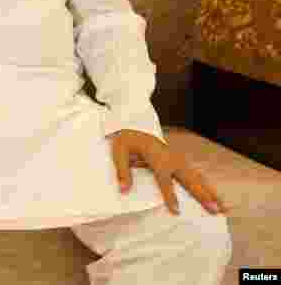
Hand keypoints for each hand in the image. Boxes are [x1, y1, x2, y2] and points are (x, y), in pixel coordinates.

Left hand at [109, 129, 225, 215]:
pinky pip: (197, 176)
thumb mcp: (118, 152)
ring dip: (212, 193)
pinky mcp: (181, 163)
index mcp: (157, 159)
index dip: (170, 196)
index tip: (176, 212)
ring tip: (224, 208)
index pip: (165, 180)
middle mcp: (172, 160)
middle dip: (203, 196)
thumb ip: (122, 171)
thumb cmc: (127, 142)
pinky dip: (208, 188)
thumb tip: (123, 190)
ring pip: (198, 179)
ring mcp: (179, 161)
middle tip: (215, 211)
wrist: (135, 130)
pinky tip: (217, 198)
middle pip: (190, 181)